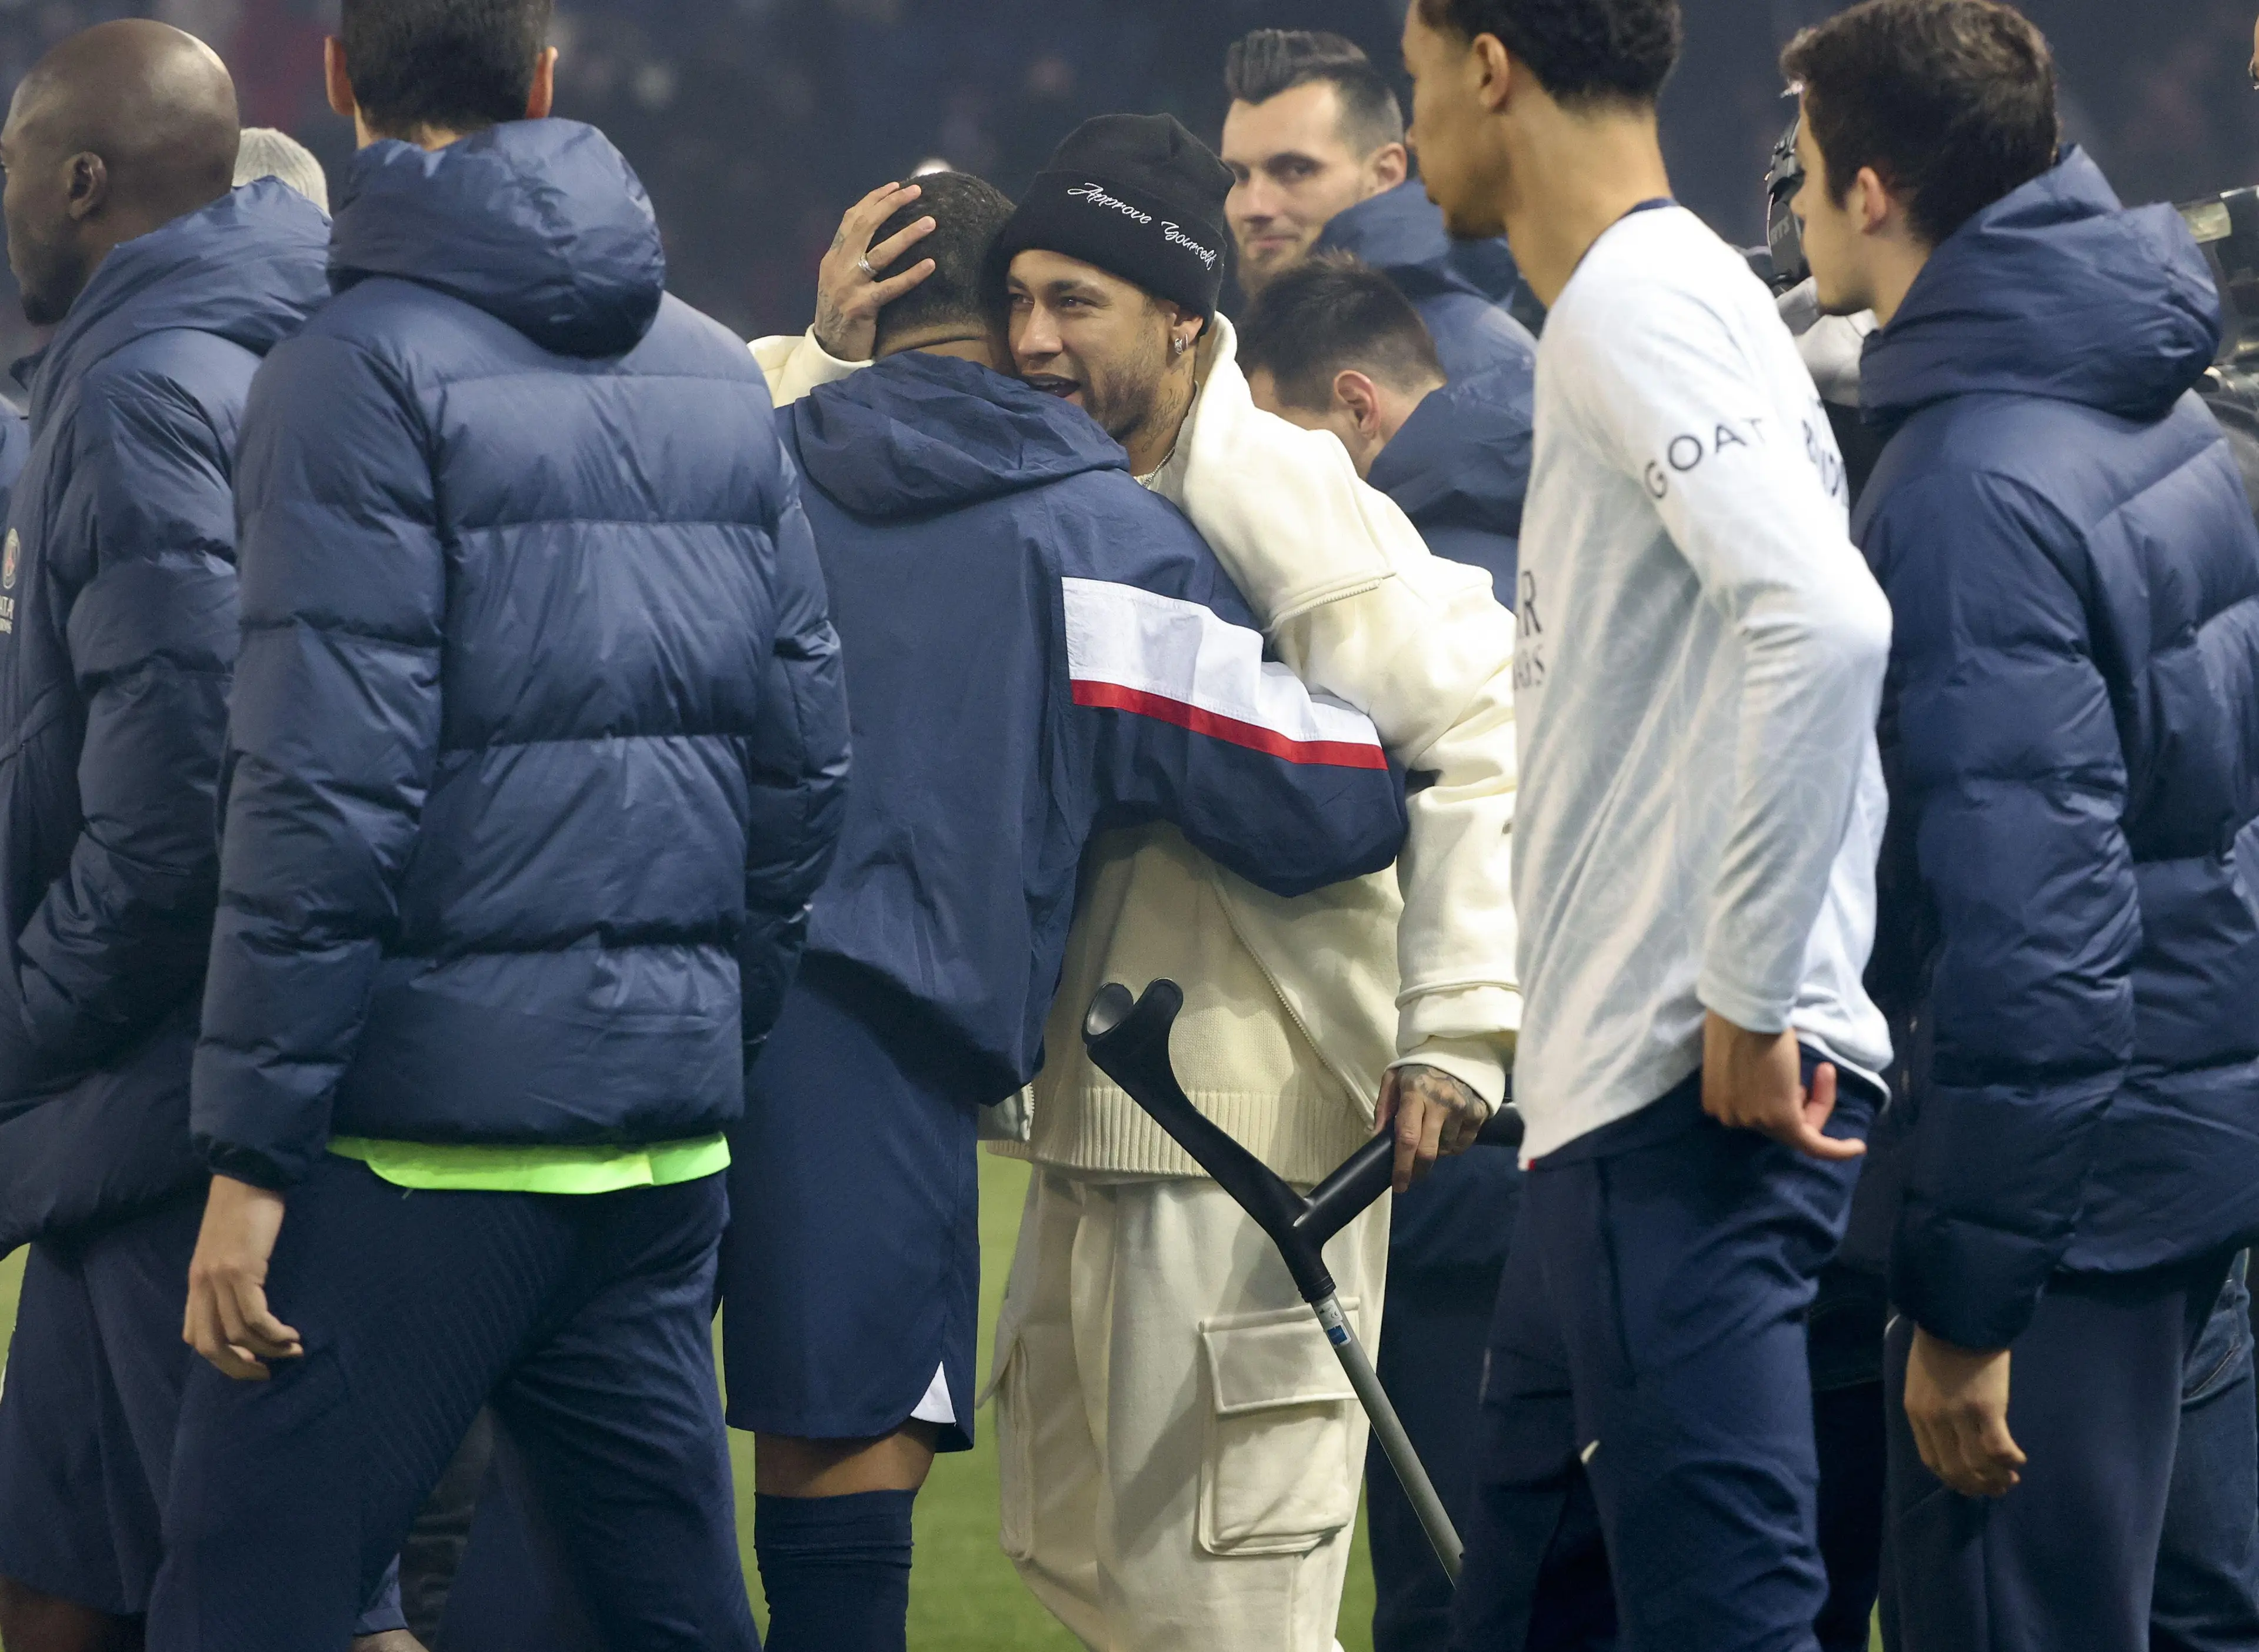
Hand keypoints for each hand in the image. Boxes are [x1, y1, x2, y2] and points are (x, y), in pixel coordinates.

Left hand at [183, 1173, 300, 1379]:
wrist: (249, 1174)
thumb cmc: (245, 1207)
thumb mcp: (229, 1247)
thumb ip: (230, 1273)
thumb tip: (249, 1299)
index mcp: (197, 1280)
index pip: (195, 1334)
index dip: (220, 1357)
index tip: (250, 1362)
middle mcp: (202, 1284)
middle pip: (210, 1345)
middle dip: (238, 1368)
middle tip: (267, 1372)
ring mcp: (219, 1278)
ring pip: (236, 1334)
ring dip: (266, 1350)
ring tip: (292, 1350)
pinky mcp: (241, 1270)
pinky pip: (255, 1317)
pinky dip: (273, 1334)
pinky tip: (290, 1334)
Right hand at [811, 181, 938, 361]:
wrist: (830, 350)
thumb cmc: (841, 314)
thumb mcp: (840, 281)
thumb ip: (853, 258)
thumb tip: (876, 235)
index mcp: (833, 257)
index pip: (851, 219)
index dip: (873, 200)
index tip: (896, 186)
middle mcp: (838, 267)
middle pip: (865, 226)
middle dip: (891, 205)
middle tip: (916, 191)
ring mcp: (849, 286)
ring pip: (880, 253)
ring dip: (907, 235)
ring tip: (930, 222)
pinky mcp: (862, 307)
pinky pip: (892, 287)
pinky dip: (912, 275)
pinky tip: (930, 264)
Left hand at [1376, 1064, 1487, 1193]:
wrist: (1458, 1051)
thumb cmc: (1419, 1068)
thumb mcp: (1393, 1079)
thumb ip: (1383, 1108)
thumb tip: (1376, 1138)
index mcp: (1414, 1094)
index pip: (1407, 1137)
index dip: (1402, 1166)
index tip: (1398, 1185)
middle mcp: (1439, 1103)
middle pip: (1428, 1151)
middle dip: (1417, 1170)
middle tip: (1410, 1178)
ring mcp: (1461, 1109)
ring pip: (1446, 1149)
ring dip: (1435, 1152)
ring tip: (1430, 1137)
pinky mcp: (1478, 1113)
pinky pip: (1463, 1144)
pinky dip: (1453, 1146)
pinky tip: (1447, 1132)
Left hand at [1700, 1011, 1864, 1161]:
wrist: (1749, 1008)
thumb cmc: (1744, 1019)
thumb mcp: (1740, 1055)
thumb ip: (1750, 1079)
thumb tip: (1773, 1086)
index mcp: (1716, 1102)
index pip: (1758, 1113)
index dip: (1785, 1096)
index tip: (1801, 1083)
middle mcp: (1731, 1118)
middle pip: (1778, 1123)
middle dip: (1804, 1100)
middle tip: (1821, 1069)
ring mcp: (1754, 1121)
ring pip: (1799, 1129)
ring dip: (1820, 1101)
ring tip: (1825, 1069)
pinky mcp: (1781, 1119)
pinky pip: (1813, 1144)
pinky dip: (1837, 1149)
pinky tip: (1857, 1146)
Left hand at [1904, 1325, 2024, 1496]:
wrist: (1956, 1316)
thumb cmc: (1941, 1343)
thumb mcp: (1922, 1380)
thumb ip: (1932, 1408)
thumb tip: (1951, 1435)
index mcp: (1916, 1413)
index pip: (1932, 1461)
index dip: (1954, 1479)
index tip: (1971, 1484)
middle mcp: (1934, 1420)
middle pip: (1955, 1470)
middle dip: (1977, 1486)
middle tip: (1997, 1487)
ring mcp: (1959, 1416)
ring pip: (1978, 1465)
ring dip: (1997, 1478)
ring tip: (2010, 1477)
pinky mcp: (1986, 1409)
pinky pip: (1998, 1448)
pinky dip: (2010, 1459)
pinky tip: (2019, 1459)